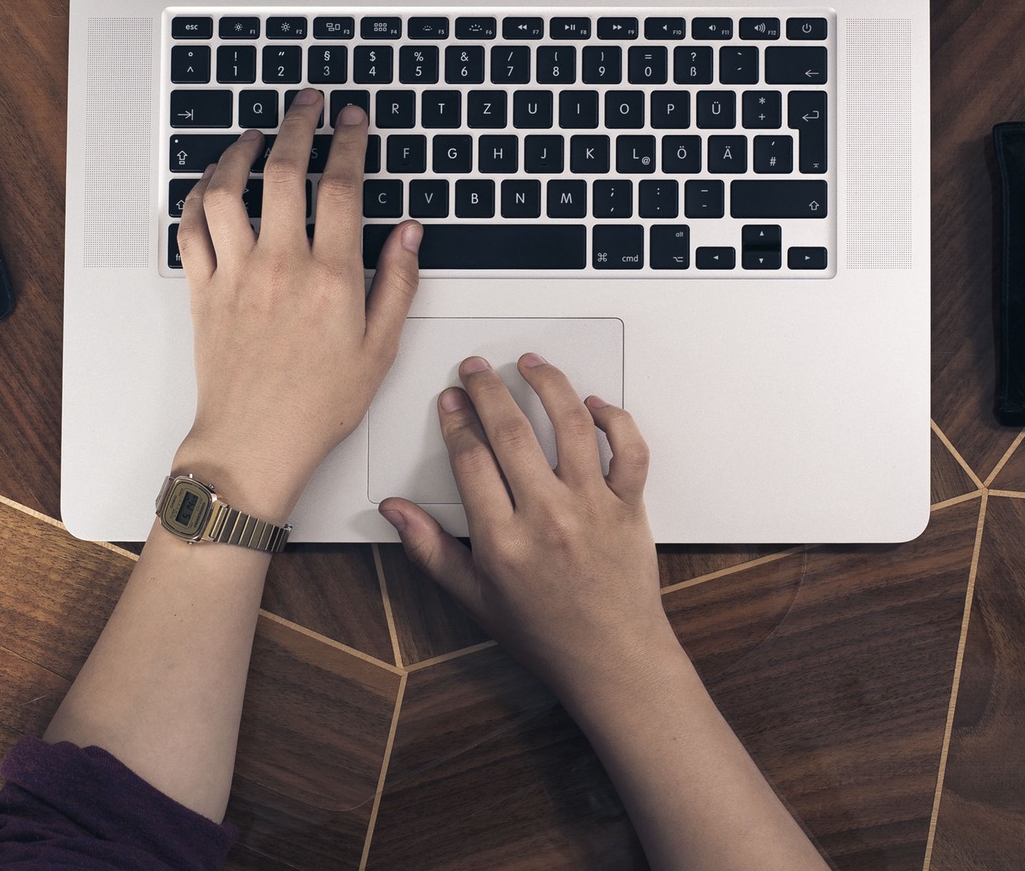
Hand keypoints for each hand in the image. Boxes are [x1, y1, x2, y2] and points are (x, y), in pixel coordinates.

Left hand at [174, 90, 421, 515]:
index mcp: (332, 277)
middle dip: (299, 124)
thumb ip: (398, 283)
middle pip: (285, 171)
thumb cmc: (317, 406)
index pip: (343, 187)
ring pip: (227, 189)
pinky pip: (191, 227)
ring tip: (255, 135)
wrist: (254, 444)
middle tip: (308, 103)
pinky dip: (198, 196)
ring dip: (239, 151)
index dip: (349, 142)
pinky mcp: (203, 290)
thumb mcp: (380, 349)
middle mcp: (281, 266)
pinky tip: (212, 184)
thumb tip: (409, 233)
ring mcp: (236, 274)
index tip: (352, 120)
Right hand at [379, 354, 675, 706]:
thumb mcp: (474, 598)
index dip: (455, 420)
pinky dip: (614, 419)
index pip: (470, 458)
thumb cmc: (546, 633)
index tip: (450, 400)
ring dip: (548, 385)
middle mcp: (547, 518)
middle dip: (487, 390)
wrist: (612, 660)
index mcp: (503, 541)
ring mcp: (592, 508)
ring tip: (529, 364)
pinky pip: (628, 450)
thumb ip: (430, 549)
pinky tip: (593, 404)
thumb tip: (394, 511)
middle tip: (476, 369)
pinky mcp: (629, 507)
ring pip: (570, 425)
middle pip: (511, 431)